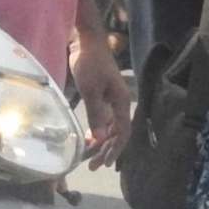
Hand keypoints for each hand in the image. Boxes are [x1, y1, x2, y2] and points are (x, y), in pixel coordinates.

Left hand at [68, 37, 131, 169]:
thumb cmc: (90, 64)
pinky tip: (89, 139)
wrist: (86, 42)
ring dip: (101, 143)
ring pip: (110, 128)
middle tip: (93, 166)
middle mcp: (119, 103)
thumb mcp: (91, 90)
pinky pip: (103, 120)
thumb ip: (96, 114)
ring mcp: (111, 100)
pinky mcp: (102, 96)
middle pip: (117, 133)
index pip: (122, 132)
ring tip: (90, 157)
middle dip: (106, 150)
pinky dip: (97, 131)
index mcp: (122, 102)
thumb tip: (100, 139)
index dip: (115, 149)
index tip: (105, 163)